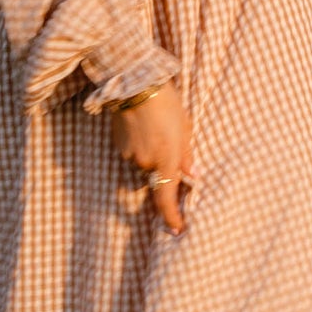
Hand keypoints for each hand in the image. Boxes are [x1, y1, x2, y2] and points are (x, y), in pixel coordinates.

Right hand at [109, 82, 192, 232]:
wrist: (135, 82)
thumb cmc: (166, 102)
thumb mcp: (185, 127)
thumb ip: (186, 155)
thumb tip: (192, 174)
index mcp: (167, 160)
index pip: (167, 199)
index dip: (172, 217)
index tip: (177, 230)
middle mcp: (146, 162)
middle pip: (156, 175)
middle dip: (163, 165)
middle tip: (169, 139)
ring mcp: (130, 154)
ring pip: (143, 163)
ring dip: (151, 153)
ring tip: (155, 126)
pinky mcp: (119, 144)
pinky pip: (132, 153)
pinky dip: (139, 144)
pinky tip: (142, 125)